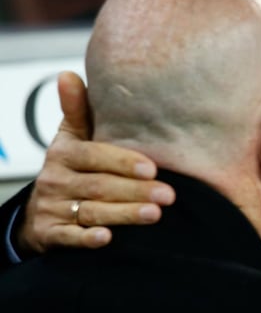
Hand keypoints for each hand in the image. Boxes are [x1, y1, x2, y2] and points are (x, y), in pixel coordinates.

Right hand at [17, 71, 175, 254]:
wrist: (40, 211)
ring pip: (91, 212)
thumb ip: (77, 108)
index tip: (153, 168)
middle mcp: (56, 180)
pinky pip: (69, 237)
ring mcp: (53, 208)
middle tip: (168, 195)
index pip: (96, 156)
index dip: (124, 162)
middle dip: (135, 191)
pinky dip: (87, 238)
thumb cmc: (71, 167)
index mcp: (65, 153)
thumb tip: (68, 74)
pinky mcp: (51, 234)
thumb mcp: (72, 136)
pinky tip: (107, 238)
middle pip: (99, 186)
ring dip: (123, 214)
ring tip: (154, 215)